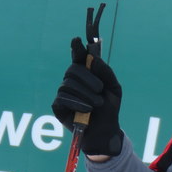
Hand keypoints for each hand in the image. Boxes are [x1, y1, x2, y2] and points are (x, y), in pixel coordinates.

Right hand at [52, 37, 122, 155]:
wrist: (106, 130)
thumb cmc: (109, 108)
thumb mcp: (113, 89)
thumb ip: (106, 72)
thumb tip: (94, 58)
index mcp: (87, 75)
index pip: (79, 58)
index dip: (76, 48)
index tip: (77, 40)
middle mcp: (73, 81)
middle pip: (73, 69)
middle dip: (88, 78)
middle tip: (100, 89)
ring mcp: (64, 93)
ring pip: (68, 84)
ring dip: (86, 94)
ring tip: (97, 104)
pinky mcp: (58, 106)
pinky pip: (62, 97)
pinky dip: (77, 102)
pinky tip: (87, 110)